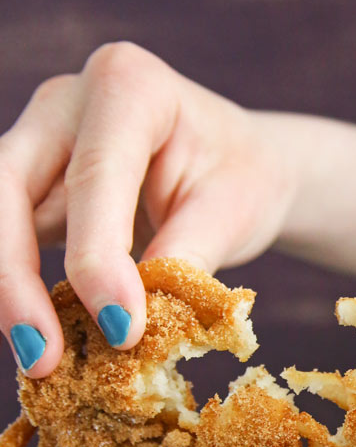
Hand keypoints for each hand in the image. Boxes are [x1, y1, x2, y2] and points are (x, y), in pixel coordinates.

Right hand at [0, 42, 296, 375]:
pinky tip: (40, 337)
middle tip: (44, 357)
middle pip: (8, 187)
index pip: (95, 175)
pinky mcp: (35, 185)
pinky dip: (17, 287)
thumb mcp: (231, 215)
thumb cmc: (241, 179)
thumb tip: (126, 329)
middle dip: (15, 278)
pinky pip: (8, 234)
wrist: (239, 166)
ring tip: (40, 361)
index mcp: (129, 85)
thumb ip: (181, 261)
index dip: (95, 257)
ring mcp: (42, 141)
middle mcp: (69, 104)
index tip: (119, 328)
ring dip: (7, 290)